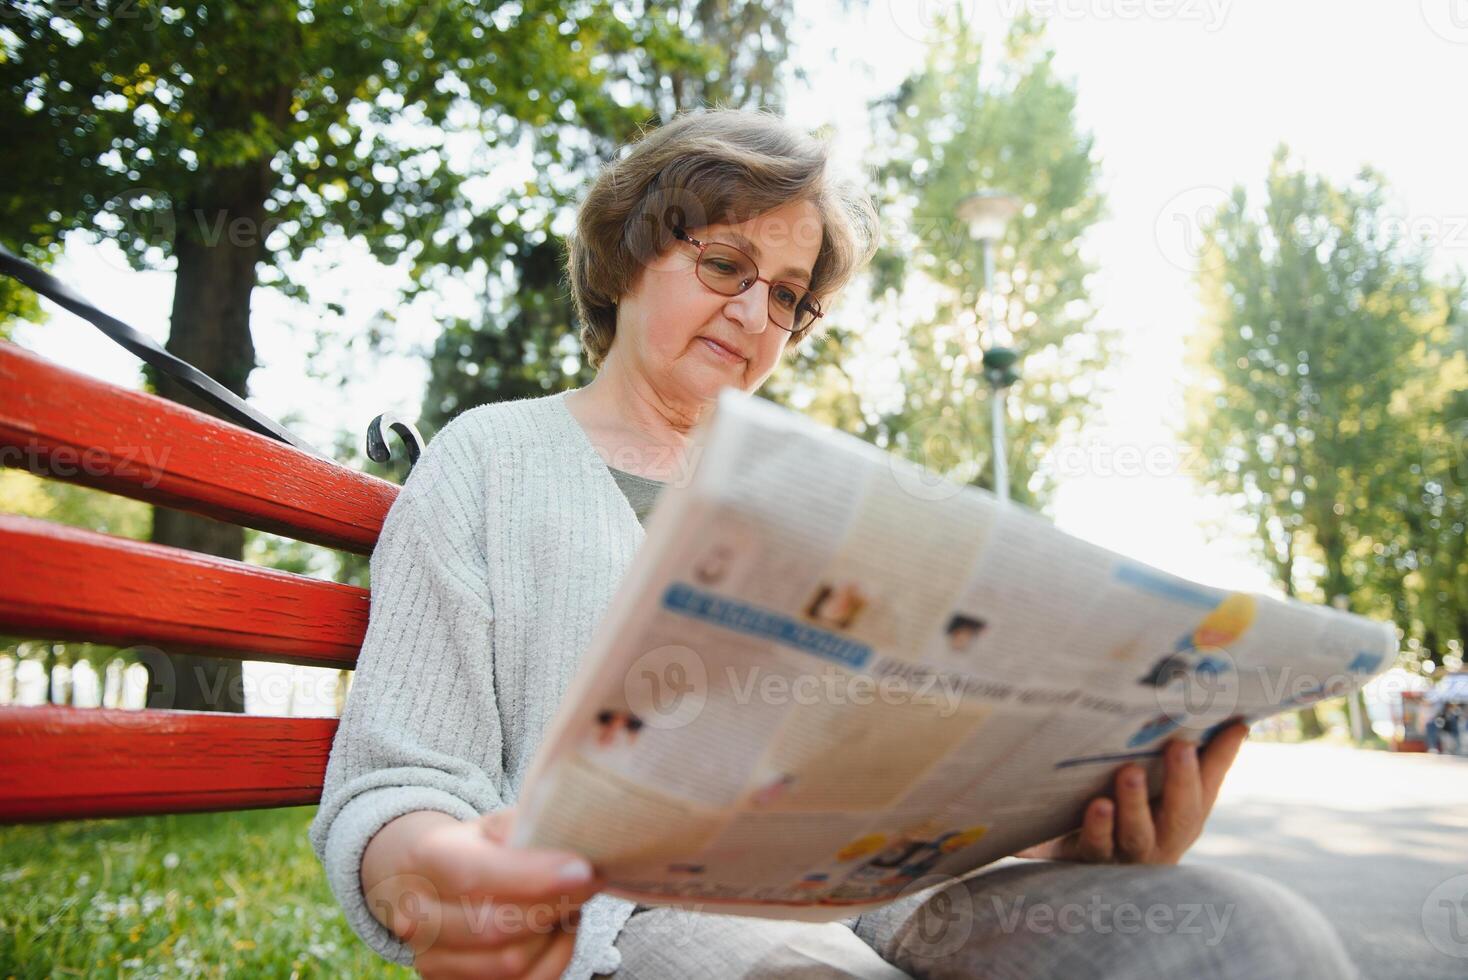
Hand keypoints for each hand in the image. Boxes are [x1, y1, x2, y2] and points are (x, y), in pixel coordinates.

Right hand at [362, 808, 603, 979]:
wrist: (423, 880)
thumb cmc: (469, 849)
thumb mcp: (488, 824)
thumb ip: (521, 827)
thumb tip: (563, 837)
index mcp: (425, 860)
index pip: (475, 877)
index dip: (532, 878)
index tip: (582, 870)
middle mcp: (418, 916)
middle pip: (494, 928)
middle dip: (554, 907)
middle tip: (591, 882)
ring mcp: (432, 958)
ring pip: (511, 964)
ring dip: (555, 935)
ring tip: (573, 903)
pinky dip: (554, 958)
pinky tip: (560, 930)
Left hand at [1014, 720, 1247, 864]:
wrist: (1082, 863)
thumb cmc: (1139, 816)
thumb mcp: (1173, 795)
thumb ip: (1206, 762)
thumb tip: (1239, 720)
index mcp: (1184, 820)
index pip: (1206, 788)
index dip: (1218, 760)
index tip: (1227, 726)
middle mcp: (1161, 840)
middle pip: (1178, 816)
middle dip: (1182, 781)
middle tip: (1181, 746)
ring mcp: (1126, 853)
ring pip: (1135, 833)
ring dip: (1135, 803)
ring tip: (1131, 772)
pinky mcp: (1088, 857)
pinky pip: (1095, 845)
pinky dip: (1097, 827)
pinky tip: (1097, 805)